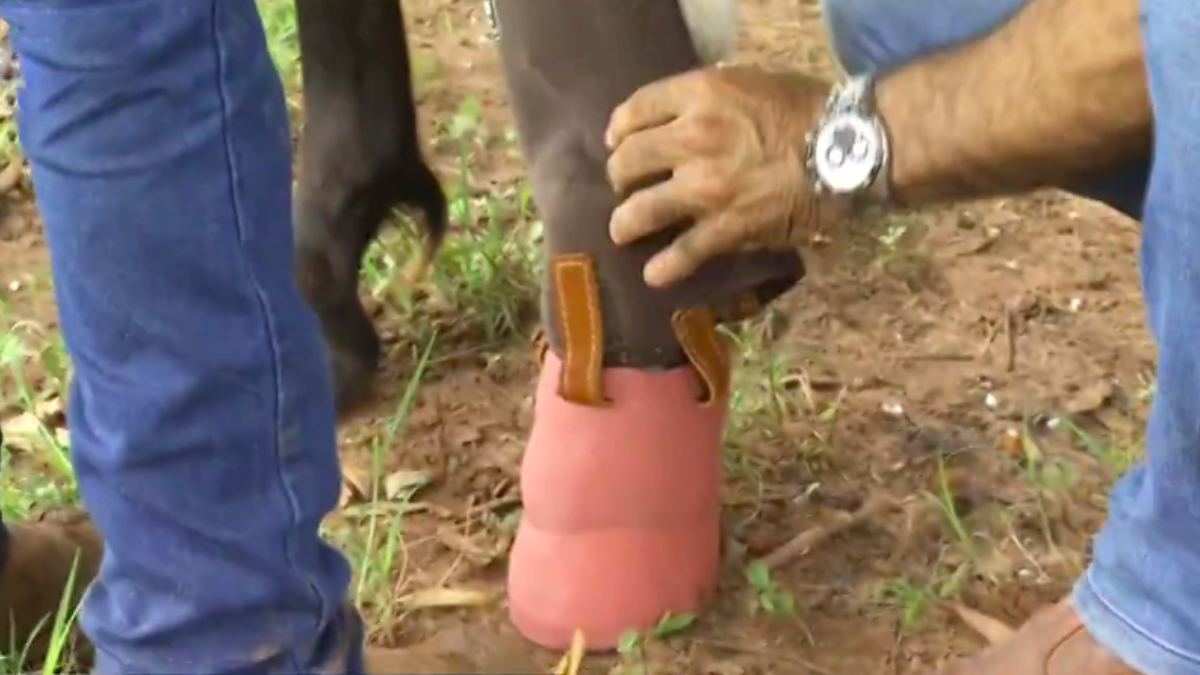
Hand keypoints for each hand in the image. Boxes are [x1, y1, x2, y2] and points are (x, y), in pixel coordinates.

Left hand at [605, 65, 846, 287]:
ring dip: (625, 223)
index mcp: (699, 95)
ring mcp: (705, 187)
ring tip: (622, 231)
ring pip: (641, 210)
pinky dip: (664, 268)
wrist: (846, 147)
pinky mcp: (726, 226)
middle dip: (619, 175)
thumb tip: (679, 121)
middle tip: (623, 185)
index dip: (618, 128)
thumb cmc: (806, 108)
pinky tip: (654, 276)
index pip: (636, 109)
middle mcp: (692, 138)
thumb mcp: (748, 82)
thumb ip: (707, 99)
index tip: (616, 141)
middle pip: (629, 160)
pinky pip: (684, 252)